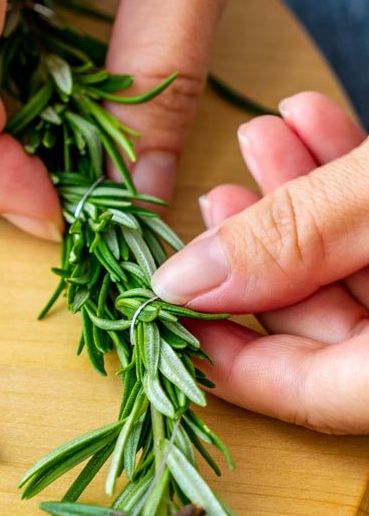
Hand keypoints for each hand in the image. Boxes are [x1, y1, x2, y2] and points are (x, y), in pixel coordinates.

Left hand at [150, 92, 368, 432]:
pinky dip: (351, 185)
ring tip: (257, 136)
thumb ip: (296, 236)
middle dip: (259, 247)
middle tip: (214, 195)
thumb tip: (182, 280)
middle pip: (321, 325)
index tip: (166, 298)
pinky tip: (311, 125)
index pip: (297, 391)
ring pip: (354, 270)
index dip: (220, 348)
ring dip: (300, 201)